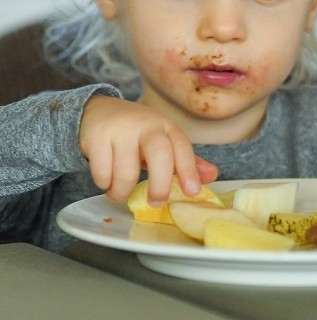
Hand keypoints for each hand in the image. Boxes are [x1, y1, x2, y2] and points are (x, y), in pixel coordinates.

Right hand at [79, 95, 217, 204]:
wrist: (99, 110)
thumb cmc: (138, 135)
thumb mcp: (164, 143)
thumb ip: (186, 161)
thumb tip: (212, 175)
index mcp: (166, 127)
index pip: (182, 148)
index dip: (190, 171)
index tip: (192, 192)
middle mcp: (145, 124)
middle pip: (159, 155)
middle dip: (160, 185)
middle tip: (156, 202)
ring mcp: (119, 129)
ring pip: (125, 172)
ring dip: (122, 191)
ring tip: (120, 192)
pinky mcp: (95, 136)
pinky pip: (102, 173)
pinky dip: (104, 184)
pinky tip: (106, 181)